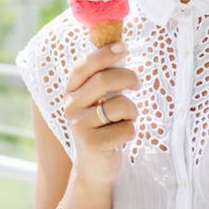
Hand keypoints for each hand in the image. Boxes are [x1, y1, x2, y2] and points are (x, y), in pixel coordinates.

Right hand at [63, 42, 139, 184]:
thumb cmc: (102, 123)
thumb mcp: (98, 99)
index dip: (103, 54)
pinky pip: (126, 128)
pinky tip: (120, 137)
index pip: (83, 66)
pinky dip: (131, 131)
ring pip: (120, 105)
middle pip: (103, 81)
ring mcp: (80, 126)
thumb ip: (104, 76)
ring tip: (126, 118)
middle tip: (137, 83)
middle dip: (128, 77)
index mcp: (71, 90)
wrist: (94, 165)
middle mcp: (70, 106)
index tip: (123, 47)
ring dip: (132, 111)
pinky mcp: (93, 144)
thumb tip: (120, 44)